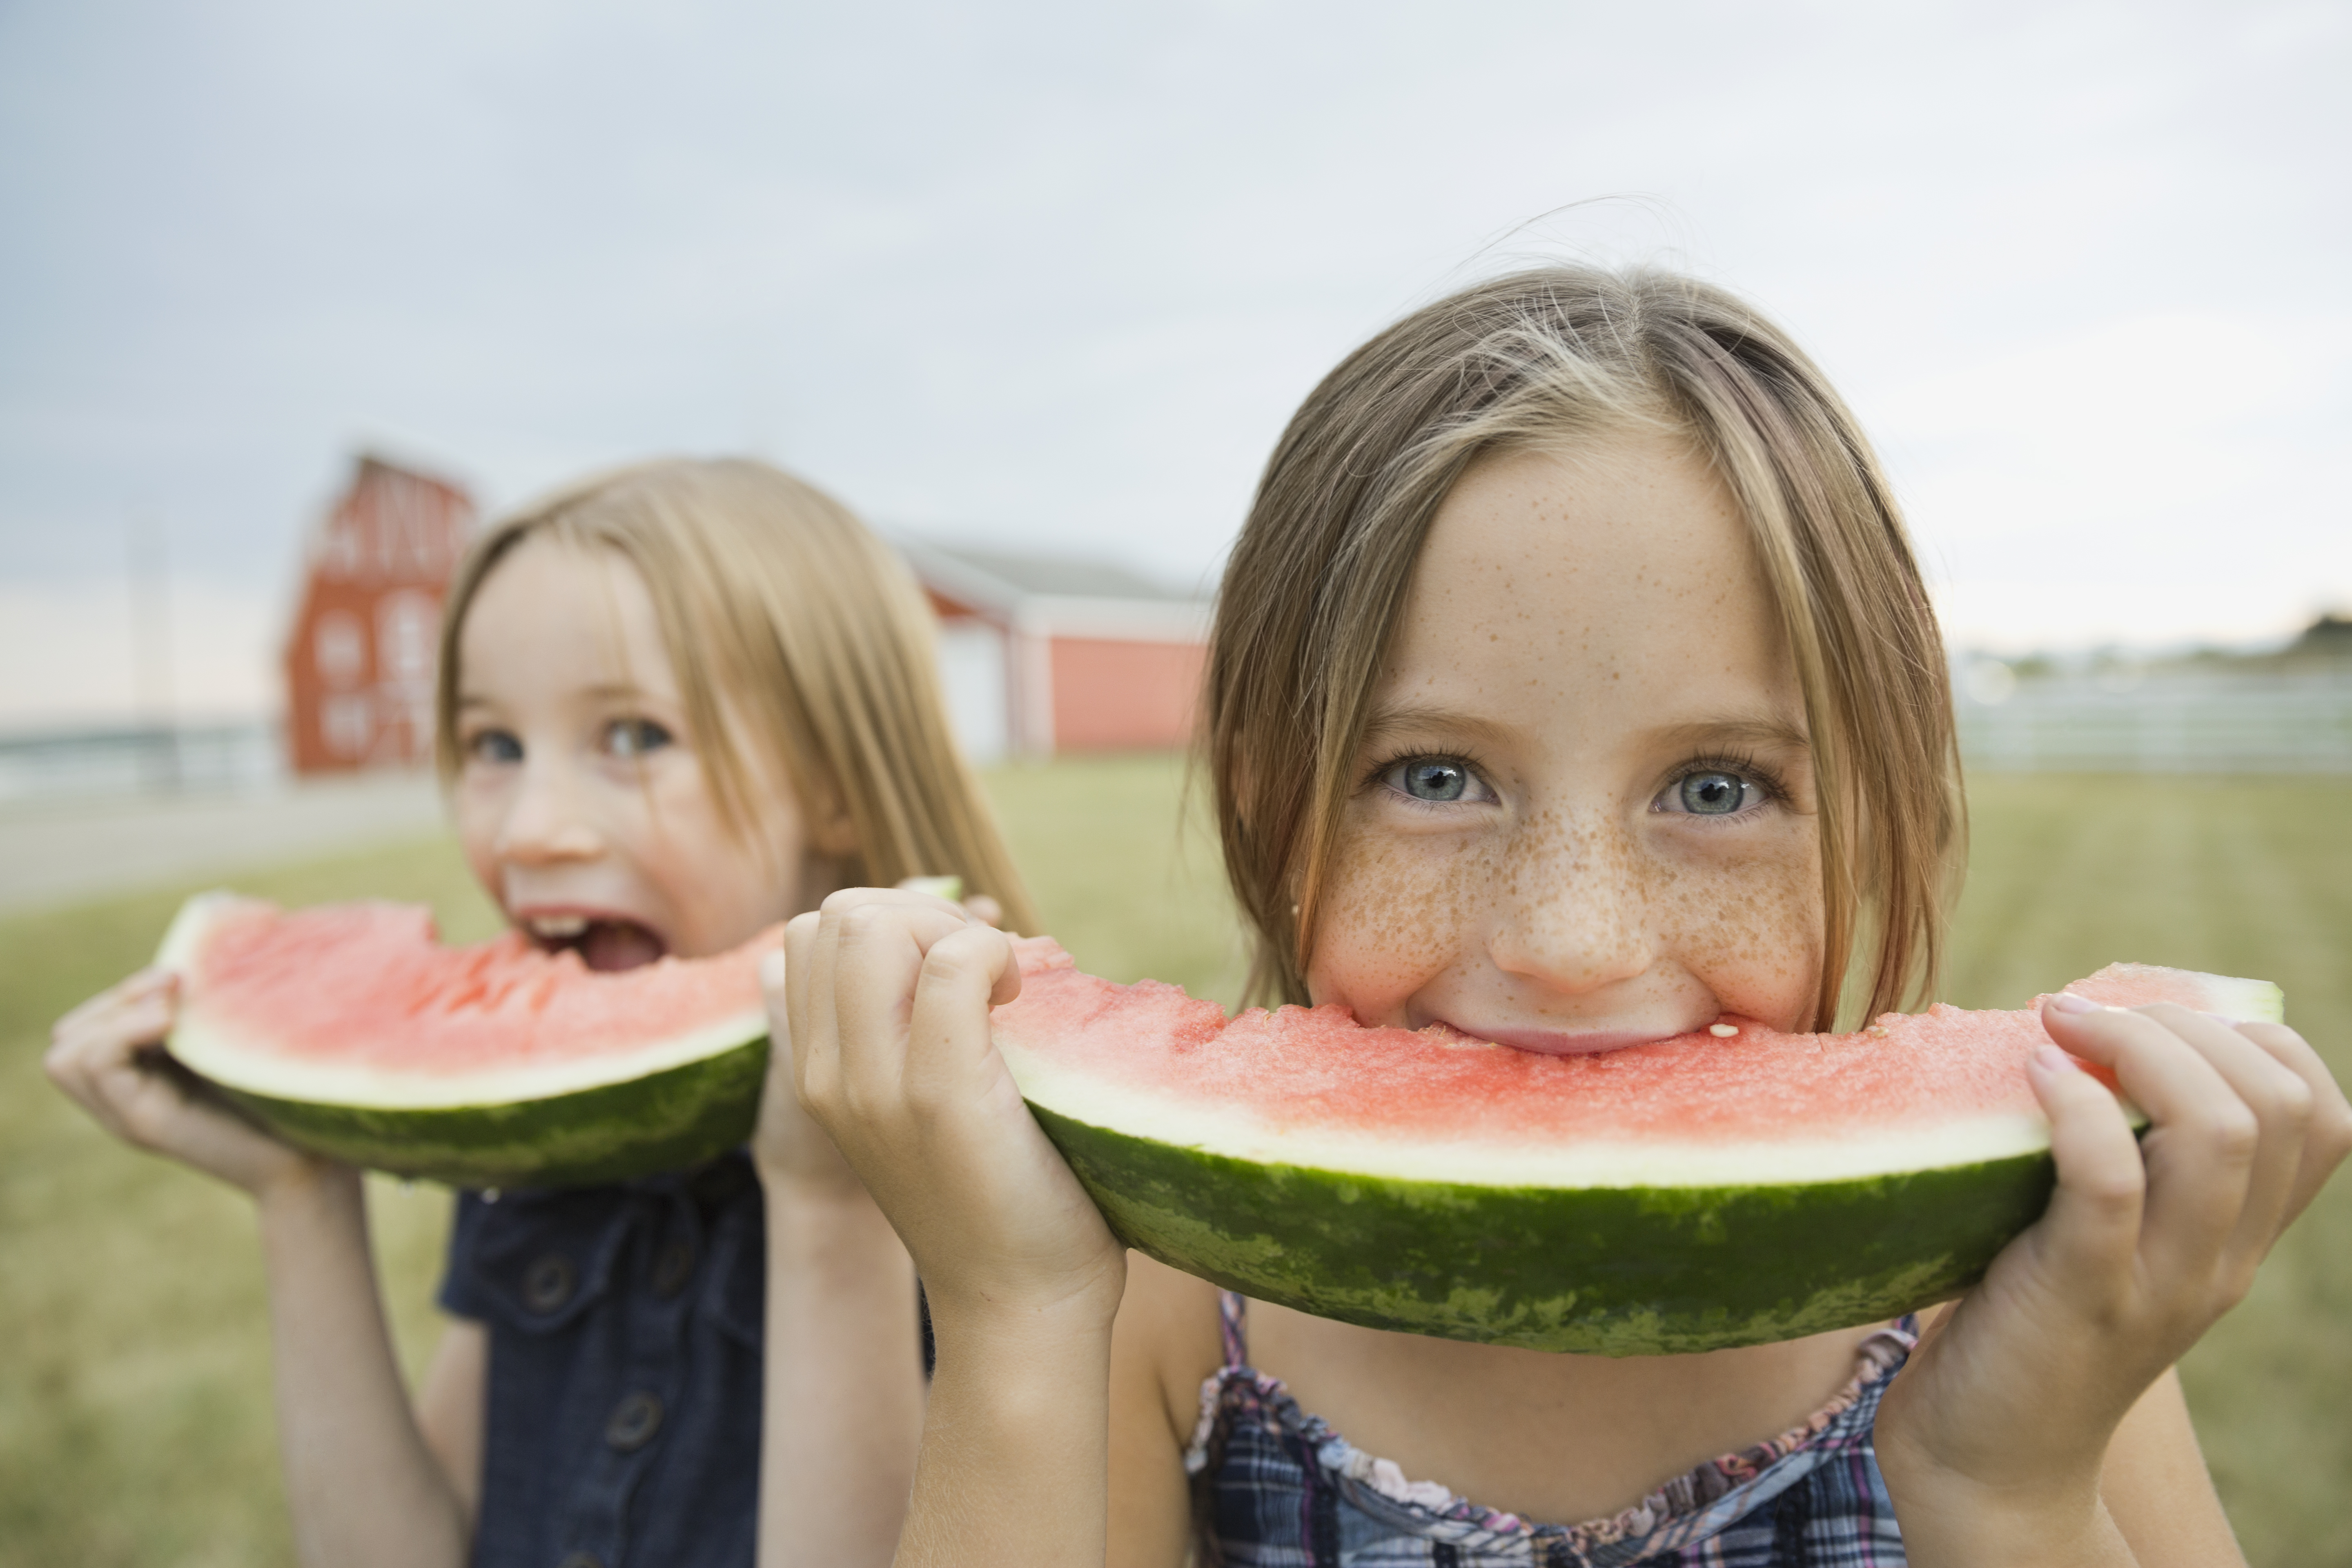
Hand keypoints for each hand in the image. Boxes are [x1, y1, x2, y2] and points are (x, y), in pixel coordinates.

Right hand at [46, 968, 336, 1197]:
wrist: (315, 1157)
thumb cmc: (290, 1092)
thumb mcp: (238, 1034)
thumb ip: (213, 1001)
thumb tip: (222, 907)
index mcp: (144, 1074)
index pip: (91, 1022)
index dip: (125, 992)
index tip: (181, 974)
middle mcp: (126, 1097)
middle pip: (69, 1036)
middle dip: (115, 999)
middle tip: (174, 988)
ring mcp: (128, 1114)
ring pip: (66, 1053)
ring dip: (115, 1016)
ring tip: (170, 1007)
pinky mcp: (144, 1124)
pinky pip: (96, 1068)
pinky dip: (125, 1033)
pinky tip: (171, 1023)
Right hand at [749, 877, 1005, 1193]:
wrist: (1018, 1303)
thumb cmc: (994, 1192)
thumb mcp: (916, 1101)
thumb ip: (907, 1026)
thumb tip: (959, 926)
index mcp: (817, 1071)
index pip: (813, 932)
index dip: (892, 922)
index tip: (951, 972)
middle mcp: (828, 1075)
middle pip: (839, 913)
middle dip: (920, 914)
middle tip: (980, 974)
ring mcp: (875, 1085)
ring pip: (874, 922)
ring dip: (952, 930)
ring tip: (995, 986)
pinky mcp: (938, 1095)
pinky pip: (952, 965)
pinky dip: (995, 955)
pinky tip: (1019, 1001)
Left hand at [1875, 997, 2351, 1553]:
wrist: (1984, 1458)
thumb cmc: (2020, 1319)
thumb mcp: (2094, 1230)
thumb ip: (2108, 1149)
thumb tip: (2050, 1027)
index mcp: (2236, 1238)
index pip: (2320, 1115)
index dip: (2255, 1038)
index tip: (2155, 1016)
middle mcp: (2221, 1260)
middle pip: (2277, 1106)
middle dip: (2189, 1026)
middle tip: (2089, 1012)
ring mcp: (2160, 1282)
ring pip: (2218, 1134)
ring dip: (2140, 1050)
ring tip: (2060, 1025)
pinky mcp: (2082, 1297)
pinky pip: (2111, 1183)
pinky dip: (2075, 1110)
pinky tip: (2032, 1074)